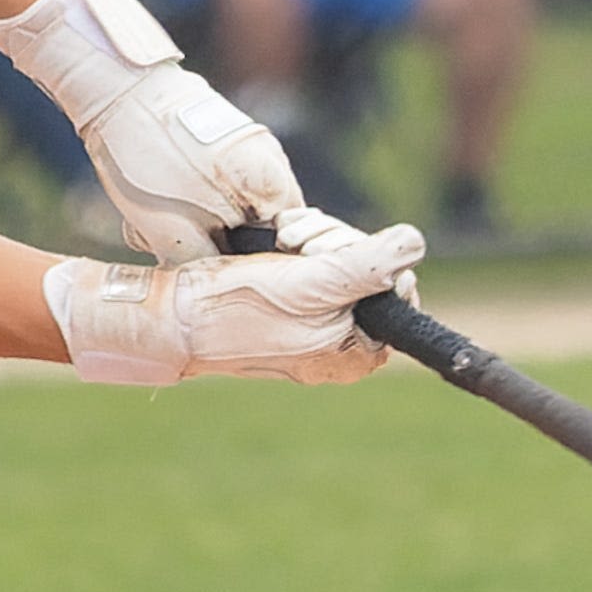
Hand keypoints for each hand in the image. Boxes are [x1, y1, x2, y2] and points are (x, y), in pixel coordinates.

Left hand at [0, 0, 299, 259]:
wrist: (112, 85)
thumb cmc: (148, 156)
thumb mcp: (174, 230)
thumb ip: (208, 266)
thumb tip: (217, 291)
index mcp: (273, 182)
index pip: (286, 247)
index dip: (251, 272)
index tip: (214, 284)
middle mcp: (267, 162)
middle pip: (253, 230)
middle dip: (209, 248)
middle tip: (167, 251)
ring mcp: (241, 148)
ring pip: (221, 211)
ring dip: (184, 228)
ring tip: (143, 225)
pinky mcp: (212, 141)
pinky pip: (206, 188)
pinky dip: (177, 204)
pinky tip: (141, 206)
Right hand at [43, 205, 425, 386]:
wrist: (175, 316)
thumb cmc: (238, 308)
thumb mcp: (313, 283)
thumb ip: (369, 264)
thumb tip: (417, 243)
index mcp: (358, 353)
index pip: (397, 289)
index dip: (372, 257)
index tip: (333, 249)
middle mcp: (341, 345)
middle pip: (370, 271)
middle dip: (337, 242)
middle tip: (298, 242)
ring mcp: (315, 327)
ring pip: (341, 261)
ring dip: (316, 239)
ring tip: (282, 240)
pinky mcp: (289, 308)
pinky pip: (313, 267)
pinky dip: (298, 247)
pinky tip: (276, 242)